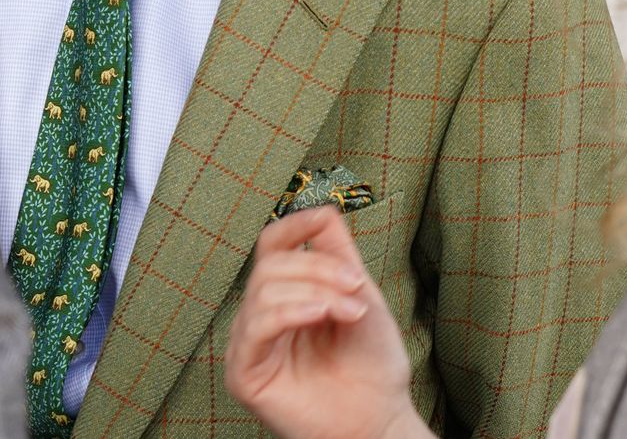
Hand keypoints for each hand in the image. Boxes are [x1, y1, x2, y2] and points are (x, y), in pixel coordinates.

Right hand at [224, 206, 432, 438]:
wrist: (382, 417)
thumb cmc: (372, 365)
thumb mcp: (361, 294)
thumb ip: (338, 253)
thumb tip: (324, 209)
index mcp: (284, 294)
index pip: (271, 245)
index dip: (293, 225)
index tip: (320, 220)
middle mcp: (261, 315)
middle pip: (271, 264)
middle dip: (318, 268)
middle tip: (356, 286)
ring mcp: (249, 344)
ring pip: (264, 289)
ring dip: (315, 291)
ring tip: (350, 310)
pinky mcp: (243, 373)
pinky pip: (256, 325)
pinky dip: (291, 311)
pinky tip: (320, 315)